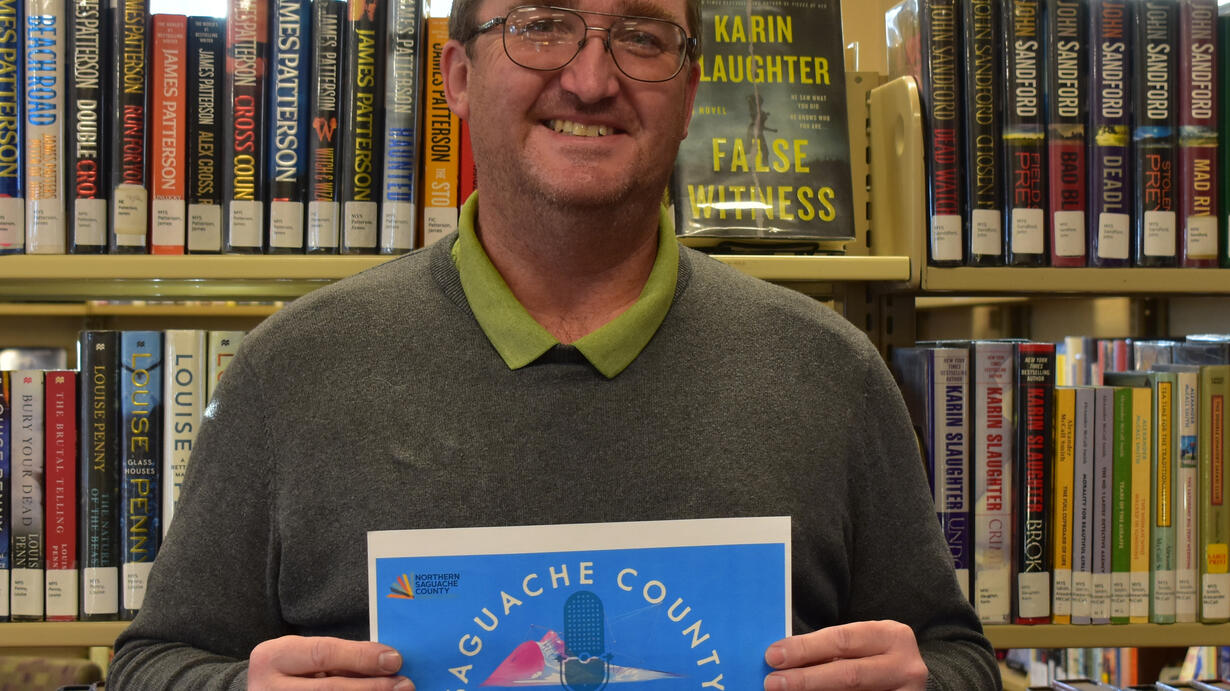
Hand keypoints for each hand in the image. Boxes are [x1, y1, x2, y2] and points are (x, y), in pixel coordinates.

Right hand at [247, 635, 413, 689]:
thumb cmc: (291, 670)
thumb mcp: (304, 654)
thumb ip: (338, 655)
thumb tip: (386, 660)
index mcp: (272, 659)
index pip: (323, 654)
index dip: (361, 657)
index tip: (394, 659)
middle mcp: (268, 690)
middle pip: (330, 690)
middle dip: (372, 687)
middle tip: (404, 684)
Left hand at [762, 620, 927, 690]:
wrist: (905, 679)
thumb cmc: (874, 658)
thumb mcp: (860, 646)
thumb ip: (829, 649)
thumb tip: (782, 658)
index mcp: (892, 636)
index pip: (842, 639)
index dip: (805, 648)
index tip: (773, 655)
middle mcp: (906, 666)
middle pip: (848, 674)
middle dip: (805, 679)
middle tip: (772, 682)